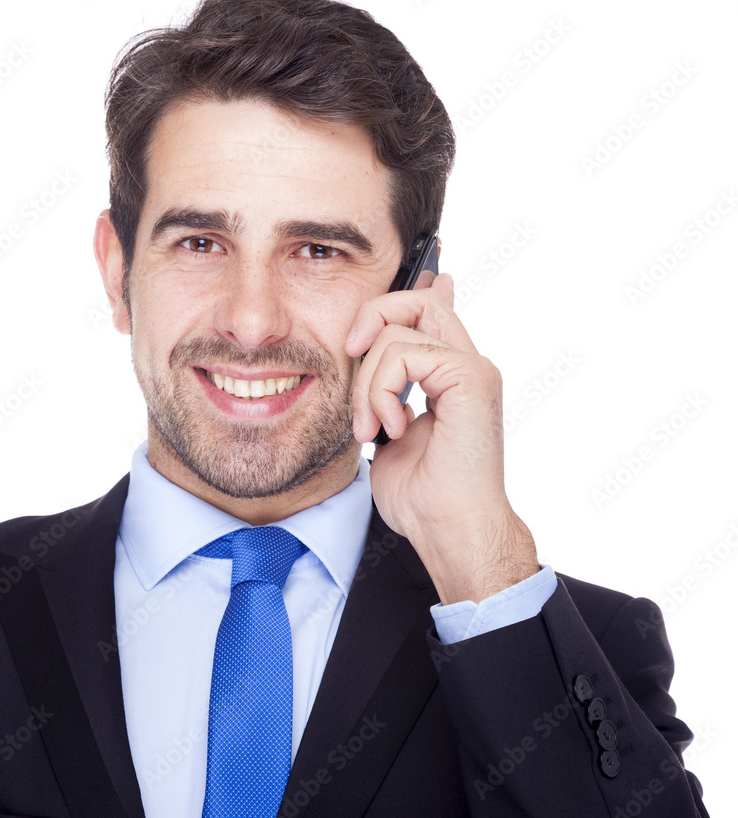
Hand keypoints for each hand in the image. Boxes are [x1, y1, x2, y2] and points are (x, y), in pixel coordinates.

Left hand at [345, 271, 538, 604]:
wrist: (449, 528)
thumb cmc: (423, 495)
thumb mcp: (391, 432)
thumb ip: (388, 393)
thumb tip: (374, 368)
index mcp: (452, 376)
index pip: (433, 311)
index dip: (407, 293)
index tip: (371, 315)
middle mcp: (467, 366)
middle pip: (419, 300)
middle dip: (372, 317)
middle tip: (349, 352)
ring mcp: (473, 369)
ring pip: (398, 331)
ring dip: (367, 382)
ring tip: (371, 427)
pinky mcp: (471, 377)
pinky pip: (404, 354)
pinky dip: (382, 391)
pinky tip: (392, 427)